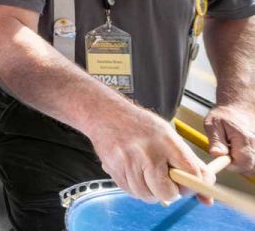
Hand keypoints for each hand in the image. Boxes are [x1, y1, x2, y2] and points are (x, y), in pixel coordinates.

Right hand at [88, 106, 212, 202]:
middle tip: (167, 182)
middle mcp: (148, 151)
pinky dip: (136, 189)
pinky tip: (135, 174)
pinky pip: (132, 192)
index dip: (193, 186)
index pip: (191, 174)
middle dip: (170, 192)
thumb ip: (190, 164)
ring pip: (148, 196)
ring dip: (151, 191)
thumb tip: (206, 197)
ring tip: (148, 175)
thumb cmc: (139, 125)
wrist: (105, 114)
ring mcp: (129, 161)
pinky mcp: (114, 168)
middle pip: (168, 192)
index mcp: (166, 141)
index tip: (190, 185)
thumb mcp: (168, 136)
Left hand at [205, 103, 254, 174]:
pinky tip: (240, 151)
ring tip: (234, 151)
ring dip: (243, 163)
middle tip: (228, 155)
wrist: (239, 107)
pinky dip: (248, 160)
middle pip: (251, 168)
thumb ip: (215, 141)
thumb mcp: (213, 124)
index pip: (243, 164)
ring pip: (254, 166)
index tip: (223, 159)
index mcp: (244, 138)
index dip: (231, 166)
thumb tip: (216, 154)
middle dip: (238, 166)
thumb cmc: (224, 115)